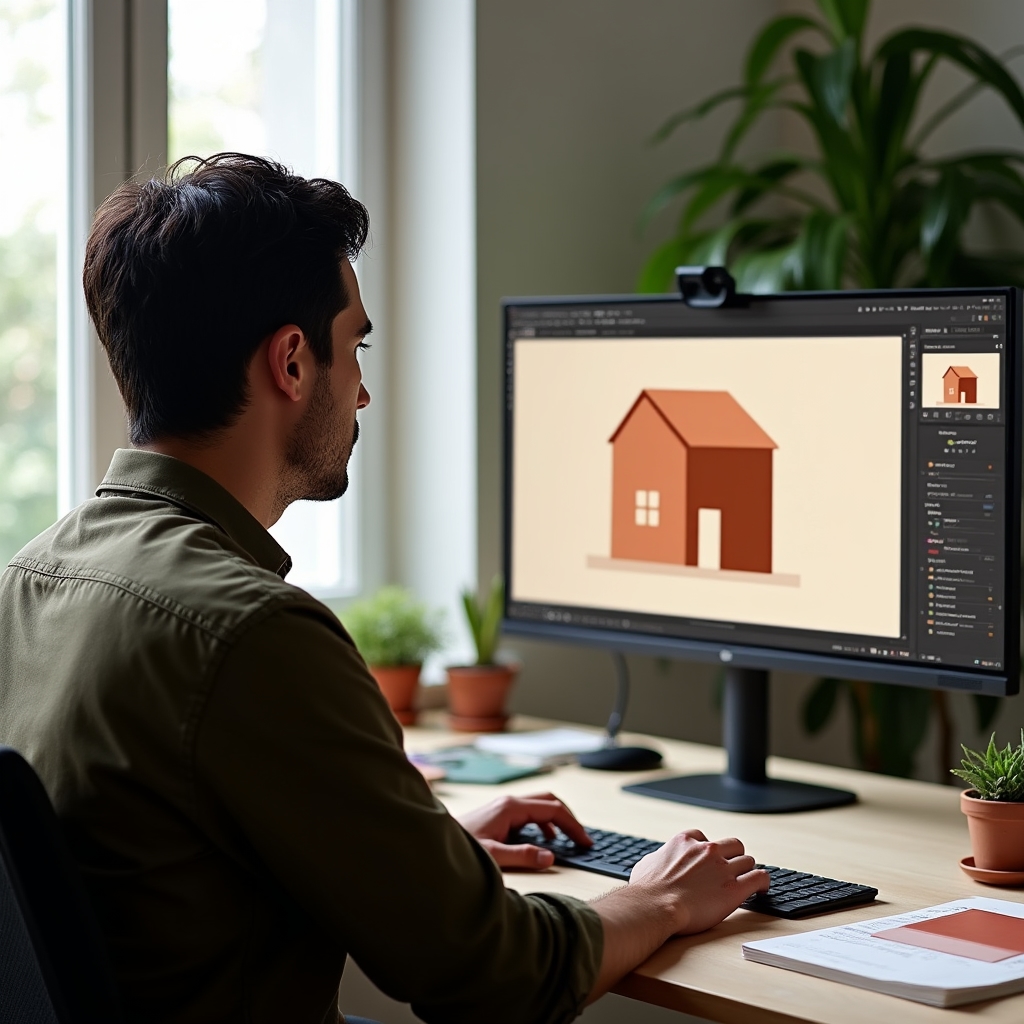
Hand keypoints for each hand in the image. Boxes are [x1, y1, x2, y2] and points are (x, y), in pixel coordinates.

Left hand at [458, 792, 591, 869]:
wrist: (436, 846)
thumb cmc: (461, 848)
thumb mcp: (493, 856)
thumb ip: (522, 856)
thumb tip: (550, 856)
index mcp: (511, 807)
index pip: (553, 809)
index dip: (573, 826)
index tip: (586, 842)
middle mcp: (509, 802)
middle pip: (549, 801)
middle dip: (568, 818)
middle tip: (582, 839)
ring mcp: (504, 807)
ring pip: (540, 806)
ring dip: (557, 821)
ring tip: (568, 841)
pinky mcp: (500, 815)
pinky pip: (530, 814)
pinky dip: (544, 824)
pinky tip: (544, 841)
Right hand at [629, 828, 768, 935]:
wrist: (655, 906)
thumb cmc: (647, 890)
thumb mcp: (647, 863)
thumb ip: (660, 857)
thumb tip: (659, 860)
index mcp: (686, 841)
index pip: (705, 838)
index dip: (709, 851)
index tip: (710, 861)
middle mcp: (707, 850)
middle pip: (733, 845)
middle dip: (733, 856)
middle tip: (732, 870)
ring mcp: (722, 868)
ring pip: (748, 860)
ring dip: (746, 870)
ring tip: (746, 881)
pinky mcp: (734, 888)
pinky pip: (760, 877)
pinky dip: (763, 881)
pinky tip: (762, 888)